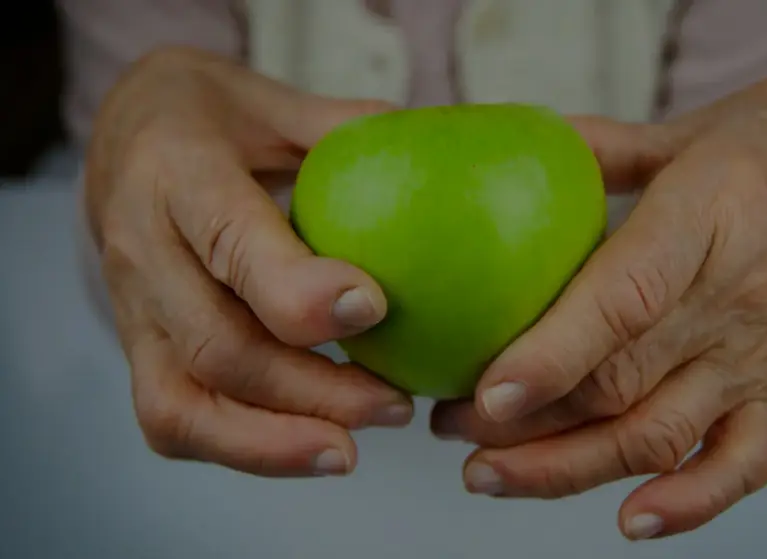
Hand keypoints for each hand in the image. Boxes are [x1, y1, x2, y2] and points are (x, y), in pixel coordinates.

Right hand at [86, 47, 412, 476]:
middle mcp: (142, 247)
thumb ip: (347, 129)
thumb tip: (439, 157)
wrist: (121, 137)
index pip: (230, 240)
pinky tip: (313, 447)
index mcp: (177, 171)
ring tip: (354, 449)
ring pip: (183, 402)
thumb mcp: (273, 99)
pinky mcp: (138, 348)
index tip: (373, 308)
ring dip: (275, 441)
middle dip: (312, 389)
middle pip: (217, 344)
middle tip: (394, 404)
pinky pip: (173, 419)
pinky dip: (242, 448)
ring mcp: (132, 308)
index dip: (297, 289)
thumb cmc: (210, 117)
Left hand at [431, 73, 766, 538]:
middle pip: (626, 384)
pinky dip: (691, 504)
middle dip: (528, 423)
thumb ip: (596, 148)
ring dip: (570, 468)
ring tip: (489, 473)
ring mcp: (755, 354)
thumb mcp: (681, 129)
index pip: (629, 298)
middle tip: (449, 424)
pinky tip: (629, 522)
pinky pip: (742, 463)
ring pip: (663, 435)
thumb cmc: (761, 148)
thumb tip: (507, 159)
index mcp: (711, 216)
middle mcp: (737, 298)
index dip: (557, 352)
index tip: (488, 392)